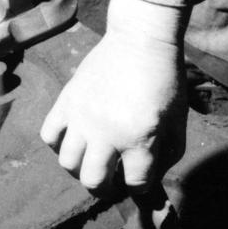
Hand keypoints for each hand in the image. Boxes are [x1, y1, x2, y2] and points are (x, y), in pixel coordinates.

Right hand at [40, 0, 188, 192]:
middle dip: (106, 189)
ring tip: (92, 161)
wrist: (140, 40)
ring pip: (68, 163)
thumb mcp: (178, 121)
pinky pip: (49, 136)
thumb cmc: (165, 81)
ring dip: (81, 169)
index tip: (140, 178)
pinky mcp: (66, 101)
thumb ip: (168, 155)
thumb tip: (150, 181)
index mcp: (139, 137)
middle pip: (94, 182)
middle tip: (112, 181)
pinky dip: (59, 145)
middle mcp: (107, 132)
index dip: (140, 186)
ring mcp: (82, 117)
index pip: (135, 184)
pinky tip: (74, 140)